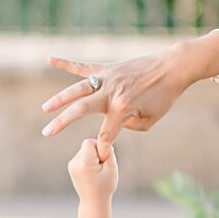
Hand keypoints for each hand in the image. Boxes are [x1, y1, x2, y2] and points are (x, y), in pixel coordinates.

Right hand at [41, 40, 204, 149]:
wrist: (173, 67)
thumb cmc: (165, 96)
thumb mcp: (150, 119)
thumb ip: (129, 125)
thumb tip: (114, 122)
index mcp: (122, 108)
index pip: (106, 133)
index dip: (103, 147)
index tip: (100, 158)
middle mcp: (111, 92)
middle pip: (81, 109)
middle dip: (62, 122)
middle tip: (46, 133)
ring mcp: (107, 78)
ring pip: (77, 89)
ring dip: (59, 99)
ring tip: (46, 109)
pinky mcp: (108, 68)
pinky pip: (83, 66)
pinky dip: (66, 63)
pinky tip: (49, 59)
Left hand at [69, 138, 117, 201]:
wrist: (94, 202)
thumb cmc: (105, 186)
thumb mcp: (112, 168)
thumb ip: (108, 151)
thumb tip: (103, 139)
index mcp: (84, 163)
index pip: (90, 142)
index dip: (100, 147)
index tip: (104, 159)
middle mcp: (74, 163)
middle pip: (87, 145)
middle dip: (96, 152)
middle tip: (102, 166)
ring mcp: (71, 165)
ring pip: (85, 150)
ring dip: (93, 156)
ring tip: (97, 170)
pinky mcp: (71, 167)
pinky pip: (82, 155)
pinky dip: (88, 160)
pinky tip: (92, 172)